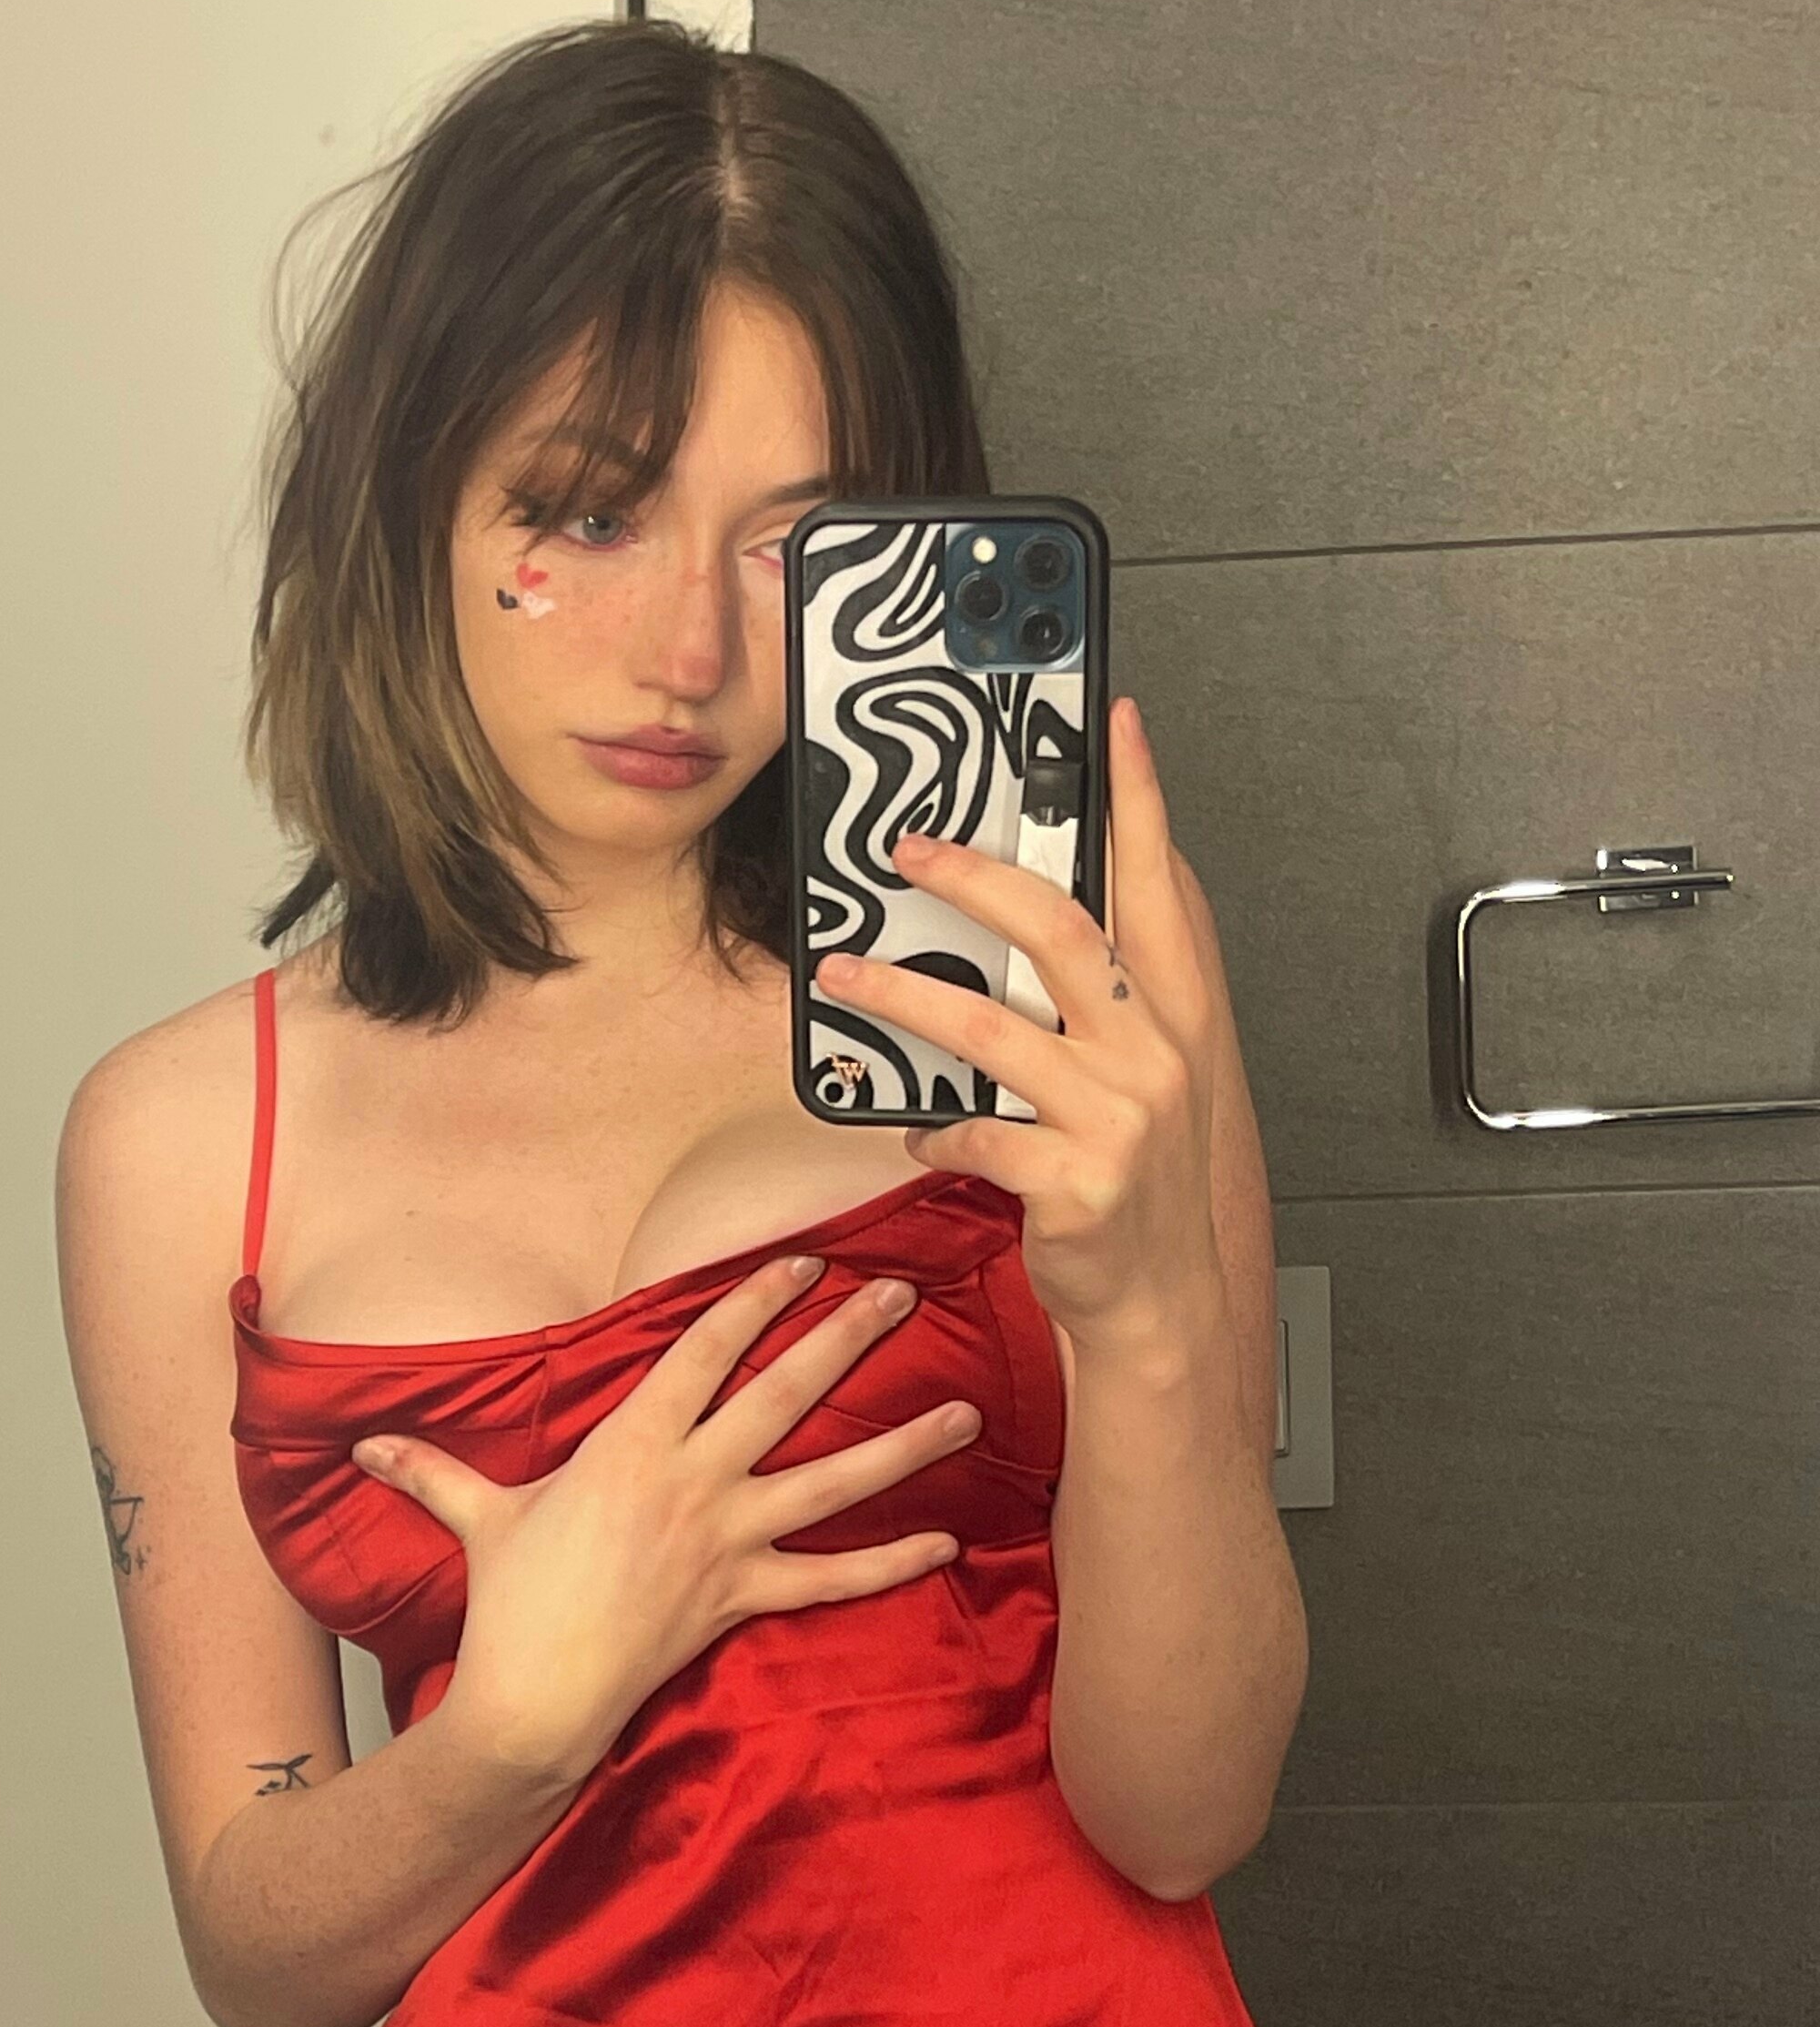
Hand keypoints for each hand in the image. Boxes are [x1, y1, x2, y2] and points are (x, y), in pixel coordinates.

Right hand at [349, 1254, 978, 1791]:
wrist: (535, 1698)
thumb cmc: (509, 1602)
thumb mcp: (476, 1520)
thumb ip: (432, 1472)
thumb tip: (364, 1447)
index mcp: (633, 1445)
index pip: (705, 1352)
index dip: (755, 1302)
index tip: (803, 1263)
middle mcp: (692, 1482)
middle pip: (784, 1396)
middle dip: (846, 1339)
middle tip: (901, 1294)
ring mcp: (727, 1542)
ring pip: (832, 1483)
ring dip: (902, 1445)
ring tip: (965, 1412)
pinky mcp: (744, 1600)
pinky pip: (832, 1582)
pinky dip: (889, 1565)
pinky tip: (943, 1543)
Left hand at [811, 696, 1222, 1355]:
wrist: (1161, 1301)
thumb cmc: (1142, 1182)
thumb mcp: (1151, 1076)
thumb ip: (1112, 998)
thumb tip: (1033, 920)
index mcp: (1181, 1014)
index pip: (1160, 884)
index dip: (1138, 800)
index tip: (1116, 725)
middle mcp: (1157, 1052)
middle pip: (1059, 929)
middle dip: (975, 878)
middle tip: (907, 852)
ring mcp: (1118, 1115)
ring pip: (988, 1027)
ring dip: (902, 995)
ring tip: (844, 975)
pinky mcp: (1073, 1179)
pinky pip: (973, 1130)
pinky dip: (931, 1125)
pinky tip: (915, 1125)